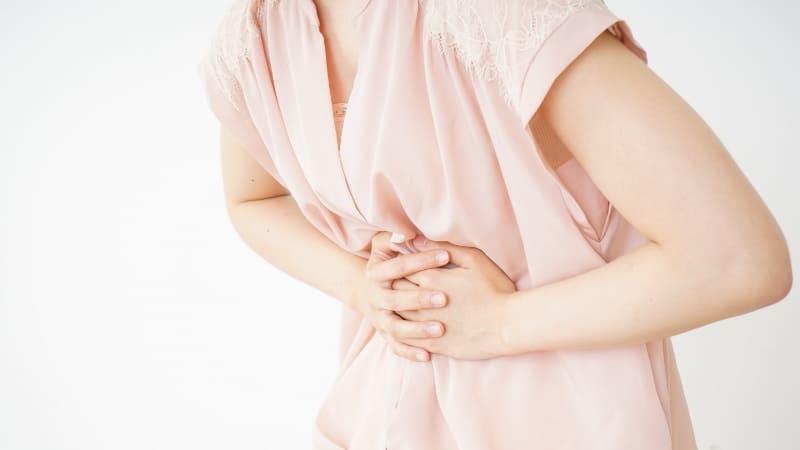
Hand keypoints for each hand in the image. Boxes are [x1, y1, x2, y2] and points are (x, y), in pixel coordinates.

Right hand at [353, 231, 452, 361]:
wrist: (367, 290)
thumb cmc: (388, 262)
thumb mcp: (385, 246)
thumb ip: (396, 238)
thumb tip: (407, 233)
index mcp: (375, 274)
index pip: (397, 266)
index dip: (420, 260)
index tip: (446, 256)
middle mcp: (375, 298)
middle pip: (395, 300)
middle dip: (419, 299)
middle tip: (444, 298)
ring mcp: (380, 319)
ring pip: (396, 328)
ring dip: (417, 329)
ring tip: (440, 328)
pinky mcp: (386, 335)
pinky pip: (396, 347)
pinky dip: (410, 352)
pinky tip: (427, 355)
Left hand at [394, 238, 517, 359]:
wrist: (508, 325)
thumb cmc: (494, 289)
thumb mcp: (475, 260)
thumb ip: (445, 247)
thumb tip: (419, 240)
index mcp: (430, 278)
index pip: (401, 268)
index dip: (399, 265)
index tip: (400, 265)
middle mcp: (422, 302)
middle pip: (395, 291)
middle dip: (392, 285)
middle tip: (392, 283)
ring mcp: (426, 325)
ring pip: (397, 316)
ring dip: (394, 309)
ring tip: (397, 305)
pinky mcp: (434, 344)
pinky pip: (407, 340)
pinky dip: (402, 333)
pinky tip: (405, 329)